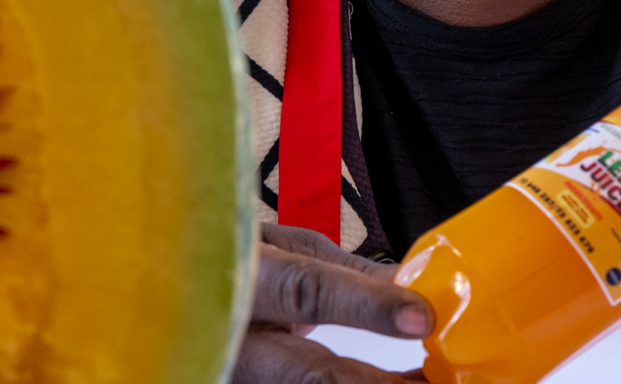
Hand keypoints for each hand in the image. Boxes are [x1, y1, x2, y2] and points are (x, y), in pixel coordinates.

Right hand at [234, 223, 434, 382]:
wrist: (180, 290)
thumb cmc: (237, 262)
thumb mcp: (287, 250)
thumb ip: (349, 274)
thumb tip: (415, 286)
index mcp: (245, 276)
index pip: (307, 290)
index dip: (366, 306)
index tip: (421, 318)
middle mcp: (233, 337)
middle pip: (312, 375)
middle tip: (440, 382)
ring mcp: (238, 374)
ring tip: (435, 383)